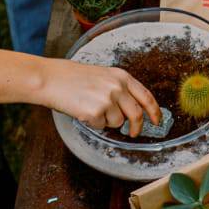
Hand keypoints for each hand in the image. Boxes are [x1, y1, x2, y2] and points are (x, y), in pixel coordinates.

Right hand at [41, 58, 161, 138]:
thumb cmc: (73, 78)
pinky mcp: (96, 112)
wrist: (51, 78)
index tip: (157, 121)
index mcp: (121, 76)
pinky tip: (82, 110)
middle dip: (137, 128)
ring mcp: (107, 100)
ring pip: (118, 122)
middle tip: (132, 133)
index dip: (154, 111)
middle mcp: (117, 87)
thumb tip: (133, 110)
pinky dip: (94, 123)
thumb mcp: (103, 76)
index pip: (146, 97)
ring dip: (107, 121)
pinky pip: (101, 126)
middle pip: (137, 115)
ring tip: (91, 108)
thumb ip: (120, 89)